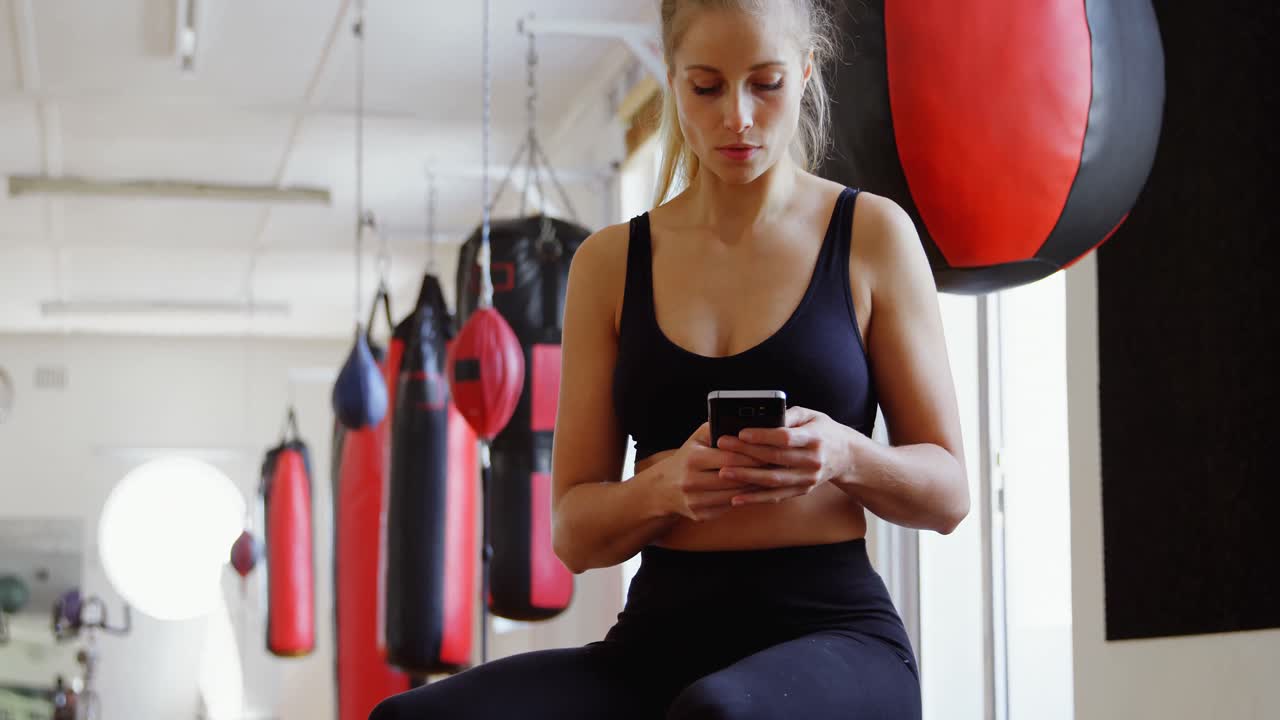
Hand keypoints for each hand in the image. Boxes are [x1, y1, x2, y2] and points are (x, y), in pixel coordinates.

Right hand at [658, 422, 769, 521]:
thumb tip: (744, 423)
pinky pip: (728, 507)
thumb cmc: (687, 458)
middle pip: (734, 479)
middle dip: (757, 473)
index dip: (752, 456)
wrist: (663, 488)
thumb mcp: (696, 439)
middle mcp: (691, 481)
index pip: (730, 458)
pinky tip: (753, 492)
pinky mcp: (700, 515)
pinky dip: (742, 499)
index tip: (769, 453)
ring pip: (734, 496)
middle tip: (776, 467)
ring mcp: (695, 501)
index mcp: (693, 459)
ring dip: (753, 489)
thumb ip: (716, 428)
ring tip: (768, 479)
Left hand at [713, 406, 853, 505]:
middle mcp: (812, 460)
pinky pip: (776, 497)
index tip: (741, 432)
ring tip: (723, 472)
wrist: (846, 456)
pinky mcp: (802, 491)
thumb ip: (789, 414)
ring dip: (746, 478)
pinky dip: (755, 499)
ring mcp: (808, 479)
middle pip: (775, 458)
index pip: (786, 438)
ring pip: (773, 481)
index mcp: (814, 438)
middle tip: (722, 446)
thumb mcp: (811, 415)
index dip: (763, 436)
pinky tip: (736, 498)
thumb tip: (764, 414)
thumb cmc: (822, 431)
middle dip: (746, 453)